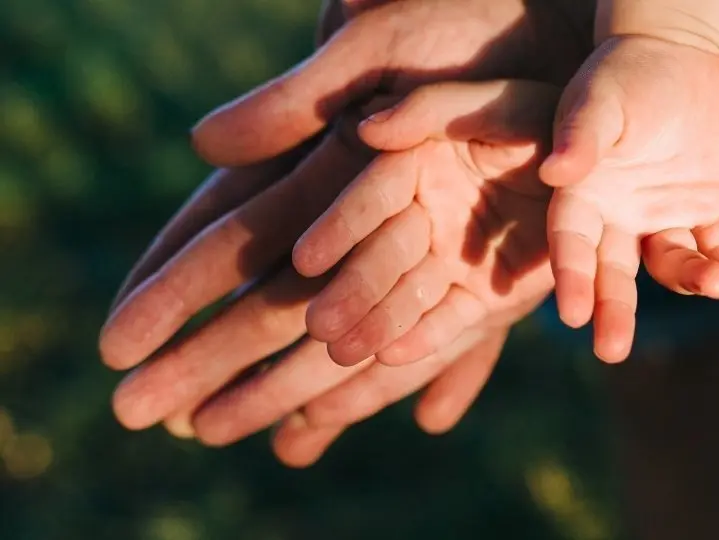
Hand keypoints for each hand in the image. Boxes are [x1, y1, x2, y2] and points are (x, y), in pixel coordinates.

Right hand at [100, 0, 591, 448]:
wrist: (548, 40)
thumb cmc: (455, 26)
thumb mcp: (374, 55)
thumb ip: (297, 102)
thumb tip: (201, 147)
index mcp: (322, 163)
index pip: (228, 233)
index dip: (172, 287)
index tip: (117, 340)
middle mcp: (363, 217)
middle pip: (276, 295)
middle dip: (219, 353)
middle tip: (152, 410)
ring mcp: (421, 245)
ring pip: (350, 320)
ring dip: (304, 375)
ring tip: (254, 429)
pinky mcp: (485, 266)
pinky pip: (441, 323)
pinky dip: (408, 354)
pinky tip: (364, 393)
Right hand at [291, 80, 557, 366]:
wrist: (604, 162)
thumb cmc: (542, 119)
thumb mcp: (494, 101)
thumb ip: (430, 109)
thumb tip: (366, 129)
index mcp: (415, 167)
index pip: (371, 197)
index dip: (340, 227)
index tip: (307, 258)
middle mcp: (423, 218)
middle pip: (382, 258)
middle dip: (352, 291)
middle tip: (319, 325)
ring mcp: (451, 262)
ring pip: (408, 297)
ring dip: (375, 325)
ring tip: (341, 353)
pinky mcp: (484, 299)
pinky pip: (452, 321)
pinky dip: (427, 339)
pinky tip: (393, 358)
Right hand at [539, 35, 718, 361]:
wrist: (680, 53)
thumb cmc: (626, 74)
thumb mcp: (599, 101)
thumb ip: (579, 137)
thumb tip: (556, 172)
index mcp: (583, 194)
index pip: (572, 244)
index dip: (572, 278)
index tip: (573, 315)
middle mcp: (619, 215)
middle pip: (614, 273)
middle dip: (614, 311)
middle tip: (612, 350)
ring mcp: (664, 215)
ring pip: (674, 263)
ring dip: (692, 278)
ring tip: (715, 286)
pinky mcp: (710, 208)